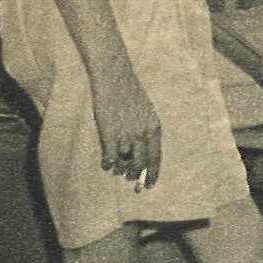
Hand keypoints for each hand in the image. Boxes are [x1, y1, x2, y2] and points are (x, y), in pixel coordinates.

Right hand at [91, 63, 162, 187]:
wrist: (115, 78)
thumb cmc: (129, 94)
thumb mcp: (145, 112)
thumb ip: (146, 130)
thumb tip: (142, 150)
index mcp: (154, 128)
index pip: (156, 157)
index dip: (153, 173)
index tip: (149, 185)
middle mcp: (142, 134)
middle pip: (141, 164)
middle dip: (136, 176)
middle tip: (130, 183)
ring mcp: (126, 134)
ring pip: (124, 163)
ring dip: (120, 170)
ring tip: (117, 170)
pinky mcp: (109, 133)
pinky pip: (110, 157)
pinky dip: (108, 163)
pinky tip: (105, 164)